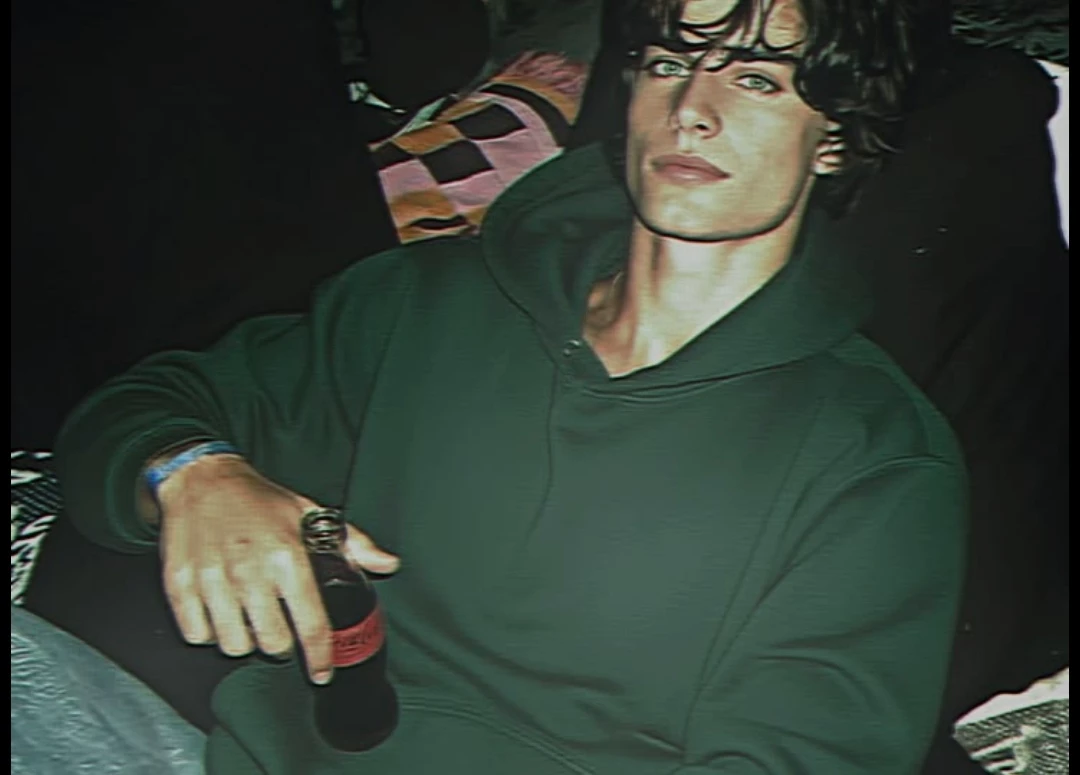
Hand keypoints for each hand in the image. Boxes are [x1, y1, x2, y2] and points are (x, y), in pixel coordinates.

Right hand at [155, 455, 399, 683]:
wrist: (202, 479)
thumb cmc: (259, 500)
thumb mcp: (309, 513)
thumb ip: (353, 543)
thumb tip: (388, 563)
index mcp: (287, 556)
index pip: (310, 624)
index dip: (319, 656)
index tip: (322, 672)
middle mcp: (250, 572)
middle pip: (272, 643)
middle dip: (281, 644)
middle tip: (280, 628)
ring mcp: (211, 580)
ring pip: (234, 645)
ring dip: (245, 641)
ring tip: (250, 620)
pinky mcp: (180, 585)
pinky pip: (197, 635)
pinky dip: (210, 632)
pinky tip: (220, 614)